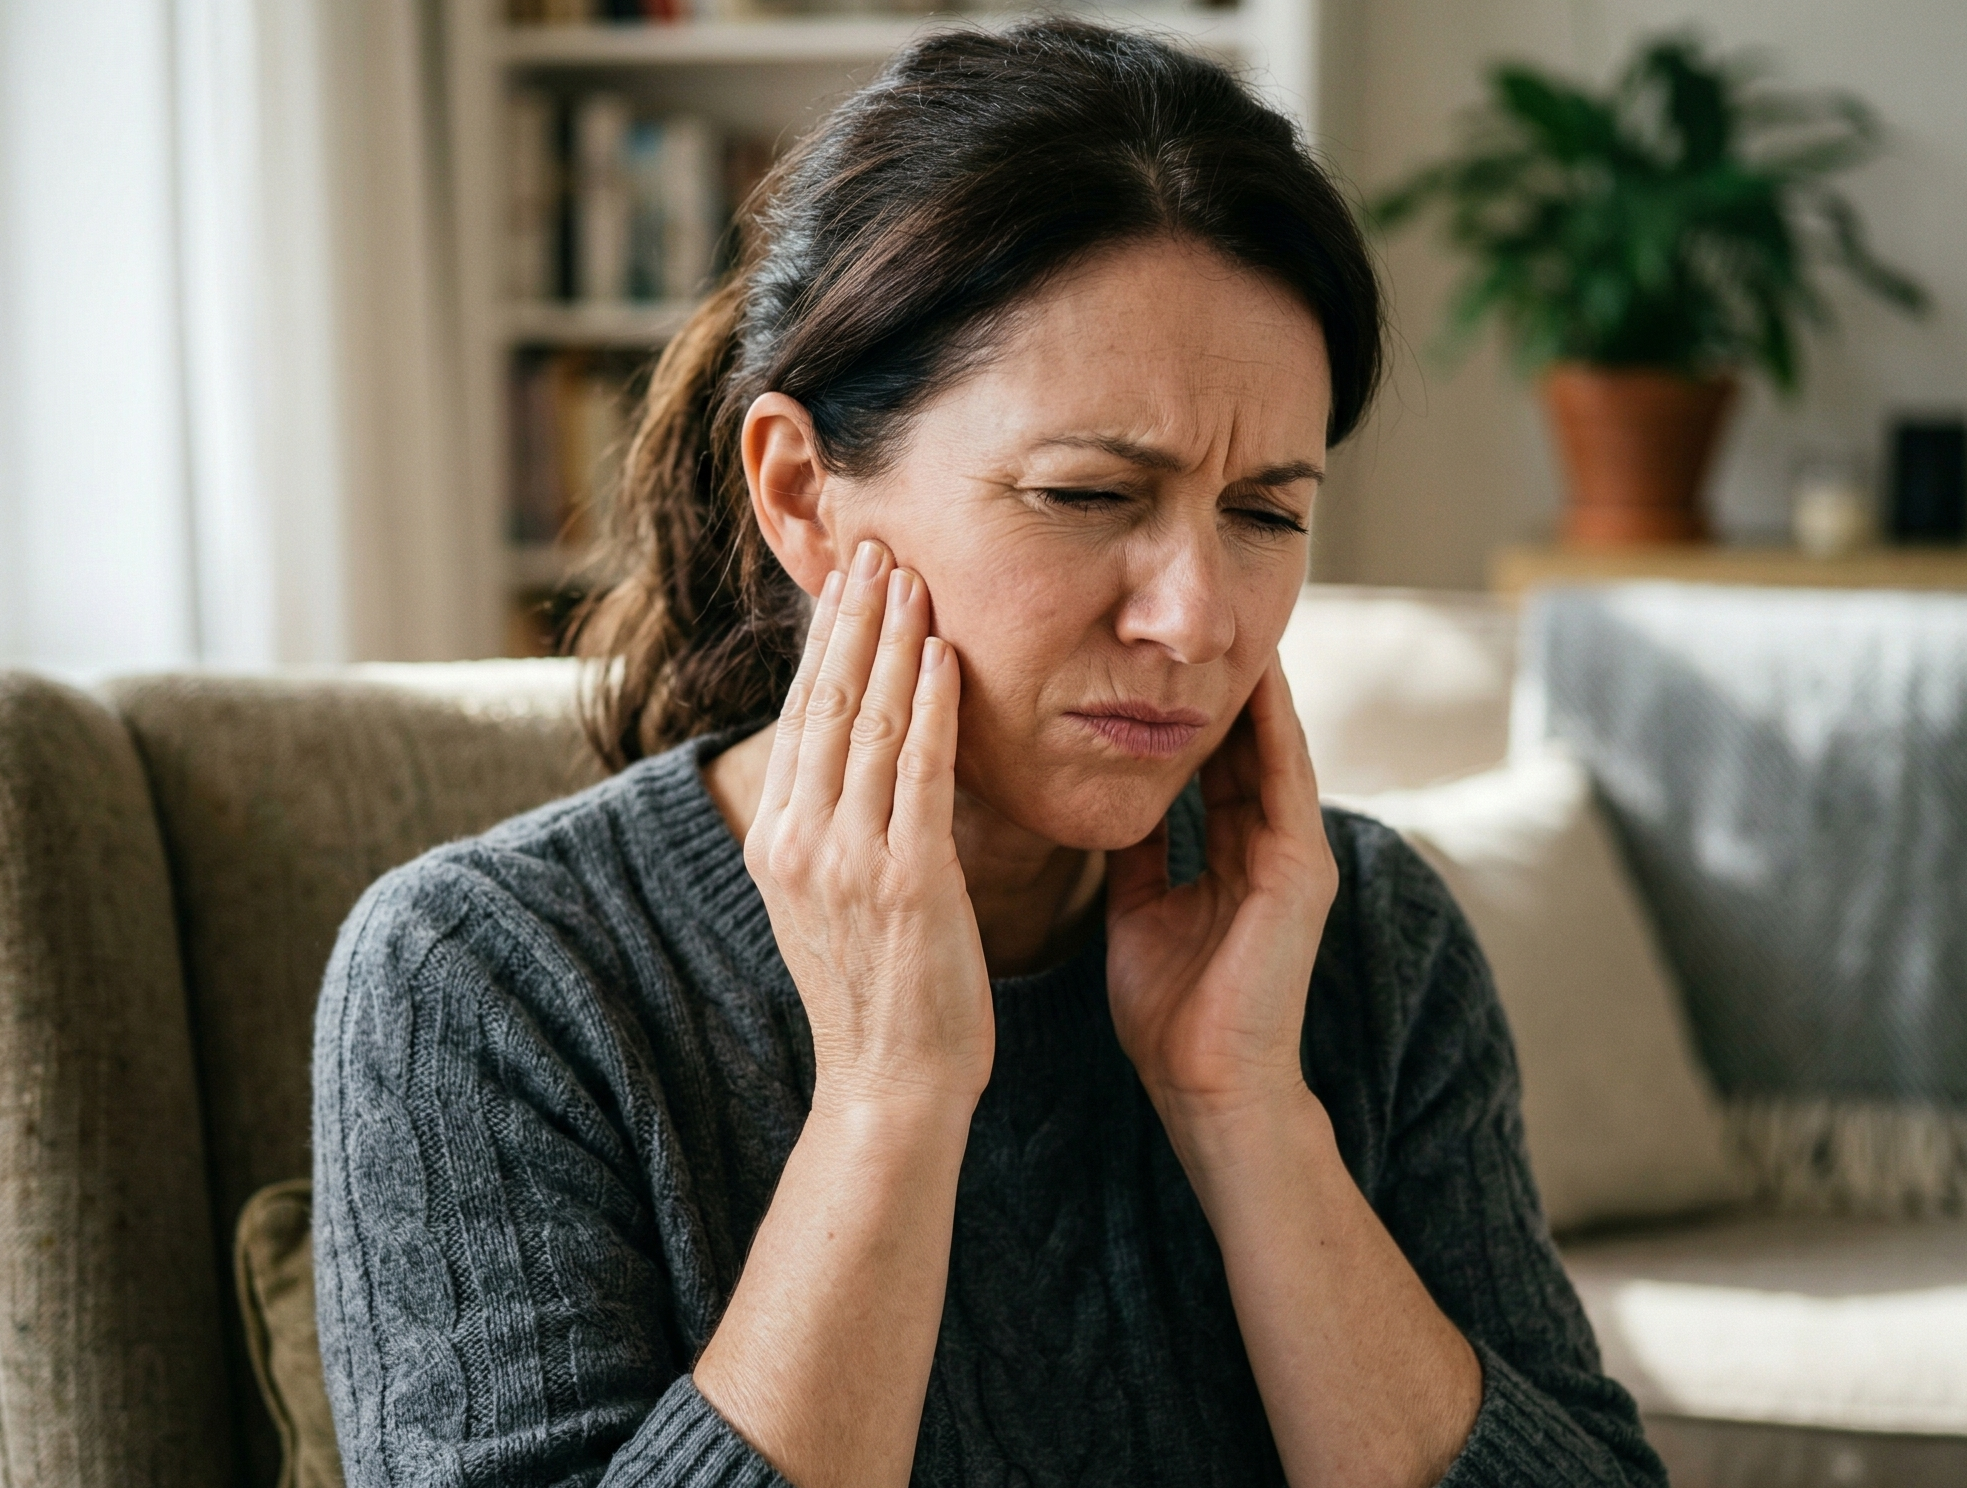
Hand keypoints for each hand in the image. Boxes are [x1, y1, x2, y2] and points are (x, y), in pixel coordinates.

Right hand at [745, 540, 994, 1113]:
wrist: (891, 1085)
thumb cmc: (877, 996)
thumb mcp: (827, 902)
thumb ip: (830, 829)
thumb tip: (852, 760)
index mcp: (775, 843)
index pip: (801, 717)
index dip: (823, 641)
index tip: (846, 580)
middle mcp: (798, 841)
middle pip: (825, 702)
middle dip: (851, 617)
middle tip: (875, 545)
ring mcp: (846, 859)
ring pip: (870, 722)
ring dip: (892, 639)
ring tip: (911, 573)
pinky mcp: (905, 879)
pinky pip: (920, 770)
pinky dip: (931, 702)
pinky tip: (943, 651)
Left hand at [1105, 655, 1336, 1121]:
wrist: (1206, 1086)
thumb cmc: (1172, 1014)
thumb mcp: (1139, 913)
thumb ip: (1139, 856)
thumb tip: (1114, 806)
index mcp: (1233, 857)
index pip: (1214, 764)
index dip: (1191, 710)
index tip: (1158, 655)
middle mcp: (1270, 846)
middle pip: (1245, 744)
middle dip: (1222, 683)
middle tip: (1196, 618)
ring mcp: (1293, 855)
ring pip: (1272, 748)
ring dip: (1255, 688)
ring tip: (1233, 624)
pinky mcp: (1302, 870)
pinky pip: (1285, 781)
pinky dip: (1272, 728)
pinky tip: (1257, 678)